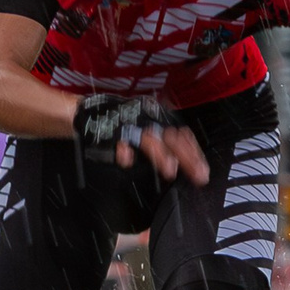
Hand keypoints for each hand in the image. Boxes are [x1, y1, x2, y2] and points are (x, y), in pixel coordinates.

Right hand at [73, 95, 208, 184]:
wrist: (86, 113)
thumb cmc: (119, 126)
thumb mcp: (146, 132)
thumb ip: (164, 146)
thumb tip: (186, 164)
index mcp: (157, 118)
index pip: (182, 134)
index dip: (194, 152)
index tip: (203, 171)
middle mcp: (146, 119)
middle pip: (171, 137)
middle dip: (186, 156)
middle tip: (198, 175)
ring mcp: (128, 125)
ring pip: (148, 139)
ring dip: (160, 154)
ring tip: (170, 170)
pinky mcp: (109, 132)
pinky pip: (117, 142)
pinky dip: (123, 152)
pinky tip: (127, 161)